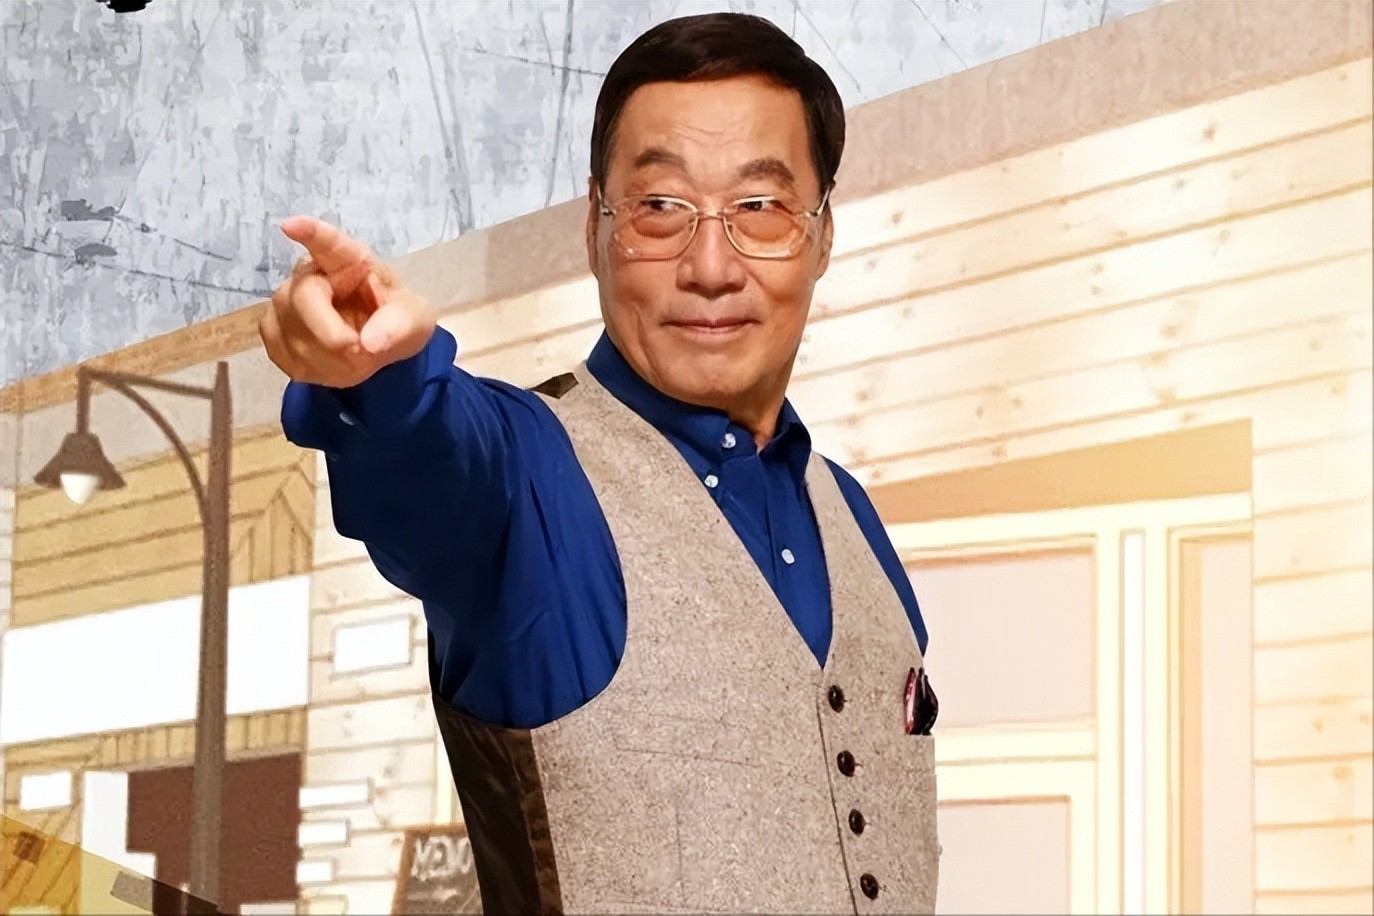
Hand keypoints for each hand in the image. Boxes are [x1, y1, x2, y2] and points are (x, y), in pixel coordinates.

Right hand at [260, 216, 436, 387]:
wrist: (380, 343)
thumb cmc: (396, 320)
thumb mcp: (415, 320)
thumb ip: (400, 327)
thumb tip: (369, 343)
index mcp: (350, 260)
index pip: (327, 241)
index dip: (310, 233)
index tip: (292, 226)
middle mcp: (312, 273)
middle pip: (301, 299)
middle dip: (331, 336)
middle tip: (360, 351)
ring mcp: (288, 300)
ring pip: (289, 331)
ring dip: (328, 360)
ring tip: (355, 358)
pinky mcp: (274, 328)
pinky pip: (281, 352)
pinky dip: (311, 369)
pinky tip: (331, 365)